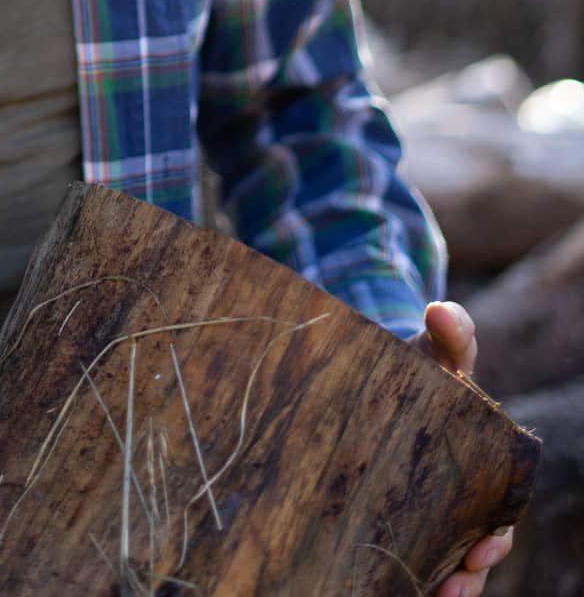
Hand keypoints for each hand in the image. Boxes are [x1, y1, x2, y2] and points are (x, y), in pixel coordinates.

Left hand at [407, 300, 515, 596]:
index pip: (500, 512)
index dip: (494, 536)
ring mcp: (430, 509)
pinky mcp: (396, 514)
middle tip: (452, 589)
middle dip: (470, 574)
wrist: (379, 375)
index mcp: (486, 466)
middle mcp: (464, 496)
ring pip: (448, 561)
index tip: (481, 548)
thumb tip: (440, 311)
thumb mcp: (435, 347)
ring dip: (446, 585)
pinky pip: (412, 557)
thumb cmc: (420, 364)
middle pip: (476, 548)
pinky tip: (392, 588)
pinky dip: (411, 578)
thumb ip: (450, 329)